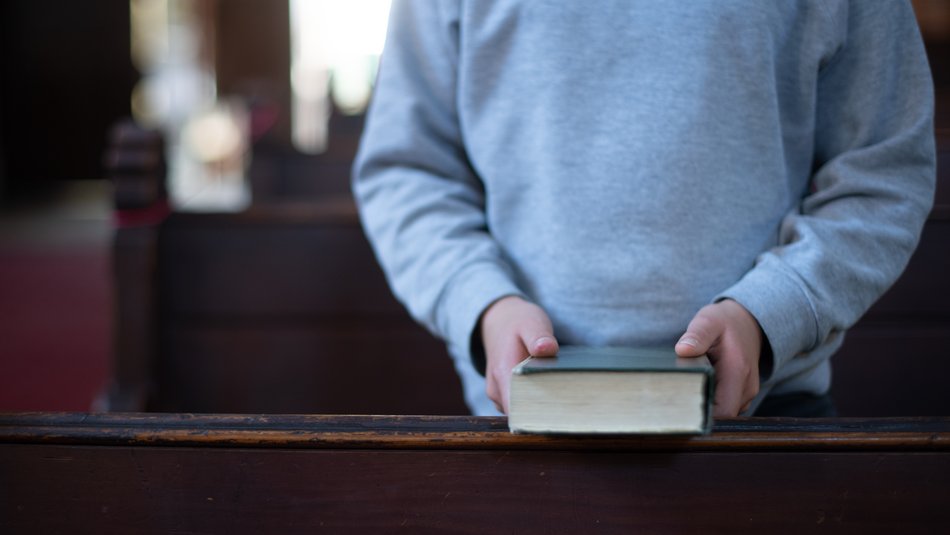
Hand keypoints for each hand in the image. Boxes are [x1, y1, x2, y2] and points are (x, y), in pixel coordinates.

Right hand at [479, 296, 558, 413]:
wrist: (500, 321)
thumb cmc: (518, 322)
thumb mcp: (530, 322)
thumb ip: (538, 336)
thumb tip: (547, 349)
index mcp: (503, 375)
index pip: (518, 412)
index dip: (539, 420)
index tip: (564, 417)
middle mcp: (497, 391)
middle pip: (523, 416)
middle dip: (547, 414)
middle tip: (575, 405)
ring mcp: (500, 395)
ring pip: (523, 413)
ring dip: (543, 408)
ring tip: (566, 395)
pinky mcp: (507, 396)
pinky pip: (523, 407)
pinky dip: (538, 402)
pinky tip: (555, 391)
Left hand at [675, 299, 761, 416]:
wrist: (747, 322)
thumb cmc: (725, 322)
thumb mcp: (708, 321)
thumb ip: (697, 335)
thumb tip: (683, 350)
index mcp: (738, 371)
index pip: (722, 411)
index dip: (701, 415)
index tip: (677, 407)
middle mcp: (746, 388)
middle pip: (721, 418)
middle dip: (697, 413)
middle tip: (673, 400)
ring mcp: (746, 394)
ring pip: (723, 415)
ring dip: (703, 407)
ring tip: (683, 391)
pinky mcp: (741, 395)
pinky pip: (724, 408)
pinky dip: (710, 402)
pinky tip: (694, 390)